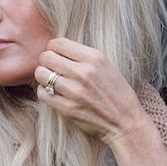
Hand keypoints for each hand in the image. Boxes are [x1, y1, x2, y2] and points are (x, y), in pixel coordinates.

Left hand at [34, 38, 149, 146]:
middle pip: (47, 57)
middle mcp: (83, 72)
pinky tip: (53, 94)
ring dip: (43, 77)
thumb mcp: (106, 66)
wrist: (125, 122)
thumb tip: (58, 49)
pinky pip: (43, 94)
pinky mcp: (68, 109)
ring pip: (41, 74)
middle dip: (46, 62)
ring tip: (51, 81)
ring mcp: (75, 91)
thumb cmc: (116, 93)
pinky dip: (44, 92)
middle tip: (51, 69)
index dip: (53, 49)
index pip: (58, 43)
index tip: (56, 56)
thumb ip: (84, 56)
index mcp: (94, 57)